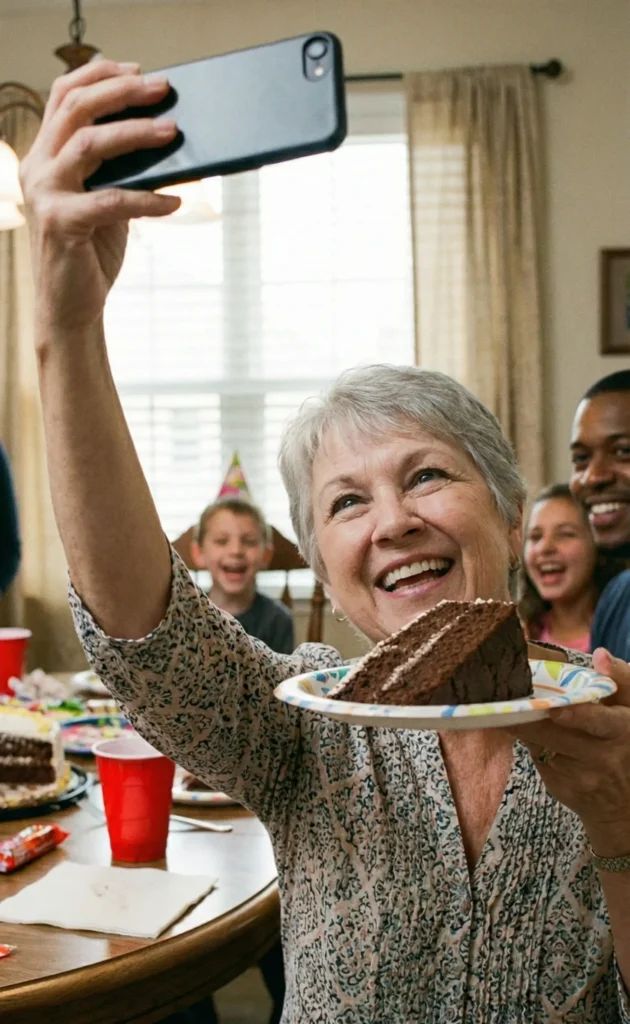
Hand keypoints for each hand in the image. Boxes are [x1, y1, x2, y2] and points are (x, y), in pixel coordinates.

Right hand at [20, 59, 180, 338]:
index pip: (63, 96)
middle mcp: (37, 167)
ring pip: (88, 143)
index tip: (139, 70)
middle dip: (122, 92)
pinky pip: (111, 200)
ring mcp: (46, 194)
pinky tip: (174, 203)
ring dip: (135, 133)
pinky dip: (147, 199)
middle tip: (164, 89)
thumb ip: (121, 171)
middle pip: (75, 108)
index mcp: (45, 156)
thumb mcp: (107, 202)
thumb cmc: (92, 252)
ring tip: (173, 132)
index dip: (99, 75)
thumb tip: (165, 141)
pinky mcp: (61, 223)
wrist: (72, 308)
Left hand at [506, 649, 629, 855]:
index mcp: (621, 730)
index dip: (577, 715)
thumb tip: (601, 654)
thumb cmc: (626, 746)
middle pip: (555, 733)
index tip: (555, 709)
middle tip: (506, 702)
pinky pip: (539, 757)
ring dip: (525, 726)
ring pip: (541, 742)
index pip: (600, 721)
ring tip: (510, 710)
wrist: (624, 804)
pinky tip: (534, 734)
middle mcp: (602, 755)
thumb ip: (622, 682)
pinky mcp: (561, 787)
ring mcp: (580, 775)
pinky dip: (533, 743)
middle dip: (528, 716)